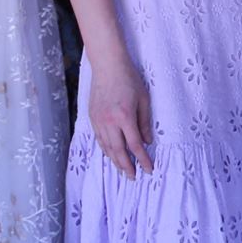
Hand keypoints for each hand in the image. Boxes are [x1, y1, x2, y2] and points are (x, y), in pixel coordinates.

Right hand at [87, 57, 154, 177]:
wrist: (107, 65)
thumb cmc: (129, 79)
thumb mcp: (144, 99)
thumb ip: (145, 122)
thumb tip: (147, 141)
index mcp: (125, 116)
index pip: (135, 145)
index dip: (143, 159)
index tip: (149, 169)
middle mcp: (109, 121)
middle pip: (118, 150)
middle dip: (126, 166)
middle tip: (133, 177)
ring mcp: (98, 120)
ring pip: (106, 147)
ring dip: (115, 161)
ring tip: (123, 170)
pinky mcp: (92, 117)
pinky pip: (99, 139)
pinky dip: (105, 150)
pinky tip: (111, 155)